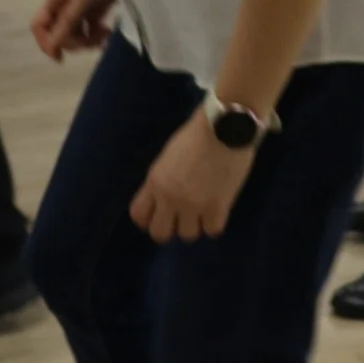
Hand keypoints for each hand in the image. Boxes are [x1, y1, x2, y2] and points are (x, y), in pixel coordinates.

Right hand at [32, 0, 116, 59]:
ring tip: (104, 36)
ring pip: (75, 34)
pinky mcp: (96, 11)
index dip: (46, 42)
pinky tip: (108, 33)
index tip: (61, 57)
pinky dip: (97, 36)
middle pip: (58, 33)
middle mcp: (64, 4)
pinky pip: (90, 31)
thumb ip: (67, 23)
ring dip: (88, 40)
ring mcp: (80, 8)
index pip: (40, 26)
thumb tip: (51, 49)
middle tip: (92, 41)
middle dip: (73, 41)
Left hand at [129, 109, 256, 241]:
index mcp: (155, 181)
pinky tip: (218, 209)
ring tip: (204, 211)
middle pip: (159, 234)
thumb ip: (163, 180)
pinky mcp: (217, 208)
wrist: (225, 126)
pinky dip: (215, 223)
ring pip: (187, 236)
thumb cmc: (197, 134)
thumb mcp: (168, 157)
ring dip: (195, 225)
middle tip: (183, 218)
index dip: (149, 219)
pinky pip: (212, 231)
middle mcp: (170, 198)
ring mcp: (193, 205)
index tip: (160, 215)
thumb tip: (164, 198)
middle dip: (170, 227)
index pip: (138, 215)